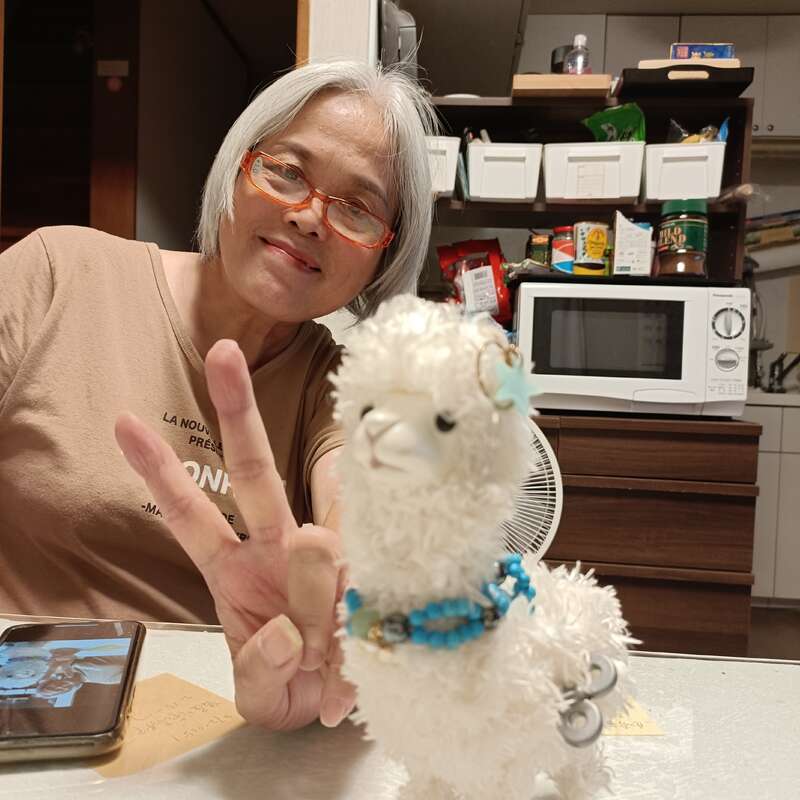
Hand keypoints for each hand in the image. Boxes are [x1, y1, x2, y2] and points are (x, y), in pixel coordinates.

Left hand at [115, 340, 353, 729]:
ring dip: (319, 595)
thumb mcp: (262, 696)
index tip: (126, 422)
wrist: (340, 700)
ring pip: (322, 531)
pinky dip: (360, 595)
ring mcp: (325, 550)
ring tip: (319, 654)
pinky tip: (354, 623)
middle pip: (254, 471)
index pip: (193, 512)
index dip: (161, 472)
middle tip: (221, 353)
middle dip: (236, 413)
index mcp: (233, 570)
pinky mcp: (366, 565)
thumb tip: (283, 630)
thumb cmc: (289, 683)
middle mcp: (275, 545)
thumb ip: (259, 672)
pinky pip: (367, 561)